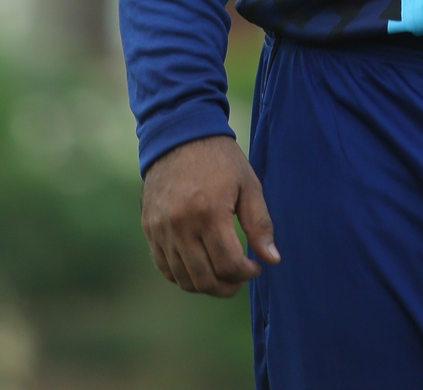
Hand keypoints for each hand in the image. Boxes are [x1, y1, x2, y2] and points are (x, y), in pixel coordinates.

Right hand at [141, 135, 279, 296]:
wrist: (180, 136)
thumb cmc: (220, 159)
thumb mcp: (248, 184)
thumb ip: (260, 223)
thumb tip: (272, 259)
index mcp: (210, 213)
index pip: (228, 264)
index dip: (246, 273)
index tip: (256, 267)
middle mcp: (182, 225)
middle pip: (204, 279)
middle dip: (228, 286)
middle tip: (240, 277)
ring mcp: (162, 229)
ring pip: (183, 279)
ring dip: (206, 285)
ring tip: (222, 274)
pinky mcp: (149, 229)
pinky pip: (164, 267)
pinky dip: (183, 276)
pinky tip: (200, 266)